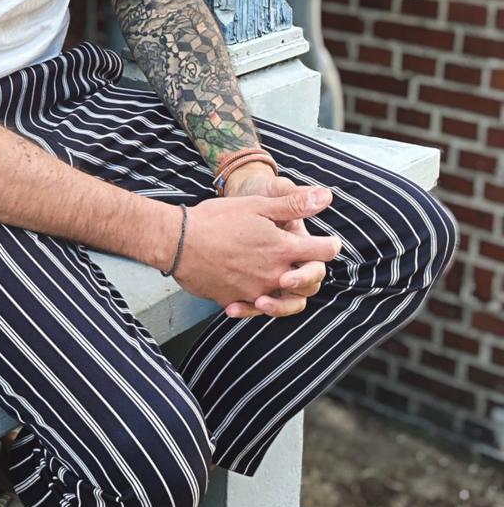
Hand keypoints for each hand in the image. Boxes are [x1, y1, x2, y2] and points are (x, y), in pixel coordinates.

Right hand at [170, 183, 341, 315]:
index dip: (330, 245)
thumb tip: (326, 198)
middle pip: (311, 282)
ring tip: (280, 279)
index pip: (323, 252)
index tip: (327, 242)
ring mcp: (254, 291)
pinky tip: (250, 293)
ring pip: (285, 300)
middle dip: (312, 270)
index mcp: (282, 249)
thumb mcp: (257, 205)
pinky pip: (254, 309)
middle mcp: (273, 274)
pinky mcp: (235, 300)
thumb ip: (294, 205)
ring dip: (288, 291)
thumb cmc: (216, 219)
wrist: (177, 242)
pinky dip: (256, 304)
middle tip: (304, 261)